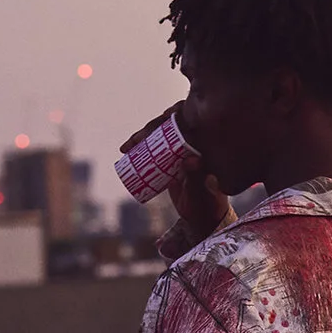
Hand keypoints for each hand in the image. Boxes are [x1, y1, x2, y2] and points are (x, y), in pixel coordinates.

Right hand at [124, 104, 230, 252]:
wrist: (203, 218)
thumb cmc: (206, 205)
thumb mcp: (199, 191)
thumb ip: (196, 177)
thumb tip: (190, 159)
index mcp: (205, 146)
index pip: (189, 123)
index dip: (176, 113)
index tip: (162, 116)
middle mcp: (193, 146)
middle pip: (169, 130)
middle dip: (149, 130)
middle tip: (133, 141)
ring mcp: (181, 154)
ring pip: (159, 140)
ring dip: (141, 139)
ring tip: (125, 148)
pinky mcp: (172, 164)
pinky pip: (155, 152)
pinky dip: (141, 151)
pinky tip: (127, 151)